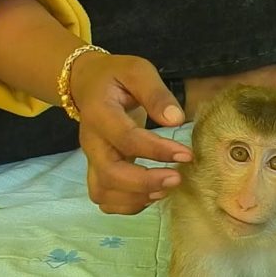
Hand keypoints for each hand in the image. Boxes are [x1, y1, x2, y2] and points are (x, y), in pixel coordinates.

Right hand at [70, 53, 192, 213]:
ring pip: (103, 192)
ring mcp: (91, 160)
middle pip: (110, 174)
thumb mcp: (137, 71)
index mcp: (100, 113)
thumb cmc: (117, 78)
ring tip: (166, 189)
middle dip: (145, 182)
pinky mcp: (97, 171)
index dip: (157, 150)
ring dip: (136, 198)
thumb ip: (156, 93)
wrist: (88, 85)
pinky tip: (152, 194)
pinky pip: (105, 199)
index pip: (126, 139)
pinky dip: (127, 205)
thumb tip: (176, 119)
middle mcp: (91, 142)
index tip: (186, 155)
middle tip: (177, 179)